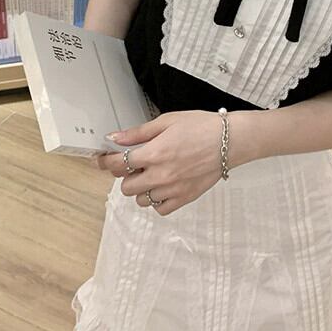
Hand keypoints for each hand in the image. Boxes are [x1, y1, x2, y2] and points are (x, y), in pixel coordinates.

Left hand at [95, 110, 227, 215]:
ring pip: (141, 200)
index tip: (102, 160)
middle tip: (135, 165)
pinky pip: (160, 209)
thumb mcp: (167, 121)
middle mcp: (160, 174)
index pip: (117, 164)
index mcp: (154, 153)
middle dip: (125, 175)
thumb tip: (115, 138)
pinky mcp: (185, 198)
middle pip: (126, 187)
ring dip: (141, 189)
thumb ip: (138, 133)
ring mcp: (172, 189)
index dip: (105, 162)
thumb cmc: (201, 127)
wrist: (229, 141)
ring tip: (152, 175)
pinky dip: (157, 200)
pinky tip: (163, 187)